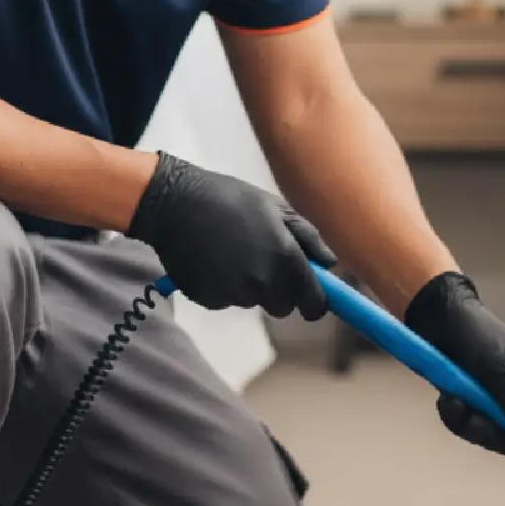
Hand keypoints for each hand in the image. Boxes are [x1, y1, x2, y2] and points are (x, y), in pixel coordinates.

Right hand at [127, 151, 335, 319]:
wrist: (174, 203)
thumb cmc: (229, 198)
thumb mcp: (275, 208)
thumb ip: (309, 238)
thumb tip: (330, 265)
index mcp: (285, 260)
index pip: (313, 304)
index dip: (315, 304)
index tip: (313, 301)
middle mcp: (262, 283)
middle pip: (283, 307)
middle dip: (279, 291)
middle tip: (263, 260)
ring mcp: (234, 294)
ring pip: (252, 301)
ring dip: (249, 285)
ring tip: (231, 250)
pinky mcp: (209, 299)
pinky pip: (226, 299)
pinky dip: (223, 286)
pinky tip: (212, 259)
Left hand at [403, 271, 504, 479]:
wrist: (440, 319)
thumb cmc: (476, 334)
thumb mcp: (497, 364)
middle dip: (490, 433)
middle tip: (470, 415)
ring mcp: (495, 402)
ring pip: (487, 436)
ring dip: (467, 422)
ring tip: (452, 399)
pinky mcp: (472, 404)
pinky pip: (466, 426)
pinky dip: (453, 415)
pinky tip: (446, 396)